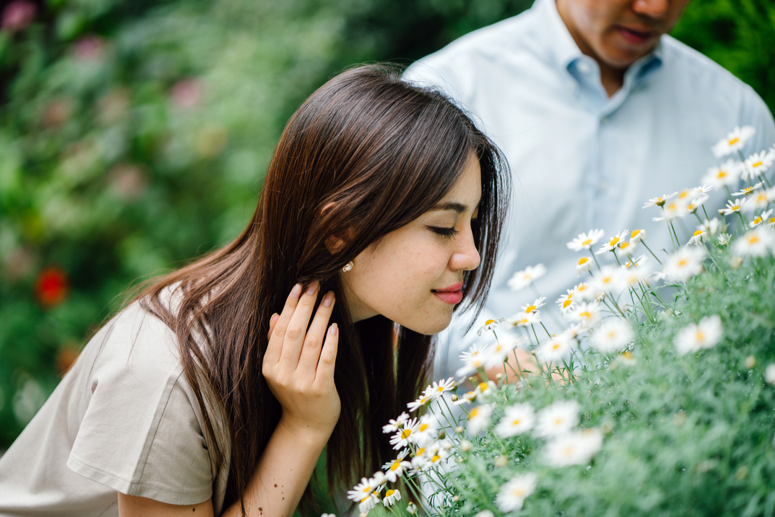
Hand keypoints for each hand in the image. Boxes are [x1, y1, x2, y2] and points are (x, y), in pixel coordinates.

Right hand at [262, 282, 340, 440]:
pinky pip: (327, 359)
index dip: (289, 306)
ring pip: (312, 342)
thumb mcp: (278, 370)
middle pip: (295, 332)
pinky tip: (335, 325)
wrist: (306, 426)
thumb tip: (274, 315)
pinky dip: (331, 341)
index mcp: (269, 367)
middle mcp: (282, 374)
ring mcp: (301, 382)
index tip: (299, 286)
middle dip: (306, 305)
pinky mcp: (321, 389)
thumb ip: (275, 344)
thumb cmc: (293, 393)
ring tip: (330, 297)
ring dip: (321, 316)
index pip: (279, 330)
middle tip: (316, 284)